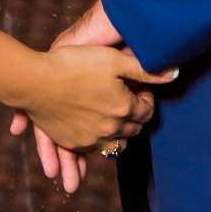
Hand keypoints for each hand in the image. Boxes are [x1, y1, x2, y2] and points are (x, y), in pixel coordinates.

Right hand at [19, 42, 168, 183]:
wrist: (36, 80)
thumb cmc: (74, 63)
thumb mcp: (113, 59)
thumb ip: (145, 68)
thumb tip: (174, 74)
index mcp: (124, 108)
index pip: (146, 111)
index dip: (146, 99)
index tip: (141, 90)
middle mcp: (111, 129)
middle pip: (133, 130)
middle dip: (134, 118)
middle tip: (130, 104)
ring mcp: (91, 139)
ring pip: (116, 145)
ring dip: (119, 136)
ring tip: (116, 126)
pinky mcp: (72, 143)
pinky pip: (93, 151)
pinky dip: (98, 146)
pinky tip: (97, 137)